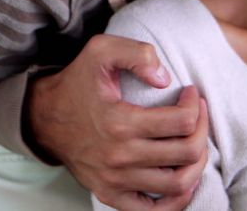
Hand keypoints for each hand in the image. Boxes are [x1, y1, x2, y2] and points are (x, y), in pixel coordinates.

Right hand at [27, 34, 209, 209]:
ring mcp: (115, 181)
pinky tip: (184, 178)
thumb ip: (138, 54)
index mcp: (120, 122)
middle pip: (187, 153)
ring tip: (193, 142)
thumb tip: (165, 78)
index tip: (190, 93)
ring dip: (197, 163)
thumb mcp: (102, 50)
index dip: (195, 105)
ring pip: (178, 184)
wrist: (45, 118)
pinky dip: (176, 200)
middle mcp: (119, 157)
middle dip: (202, 130)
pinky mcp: (109, 195)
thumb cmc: (78, 82)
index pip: (182, 122)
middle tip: (197, 115)